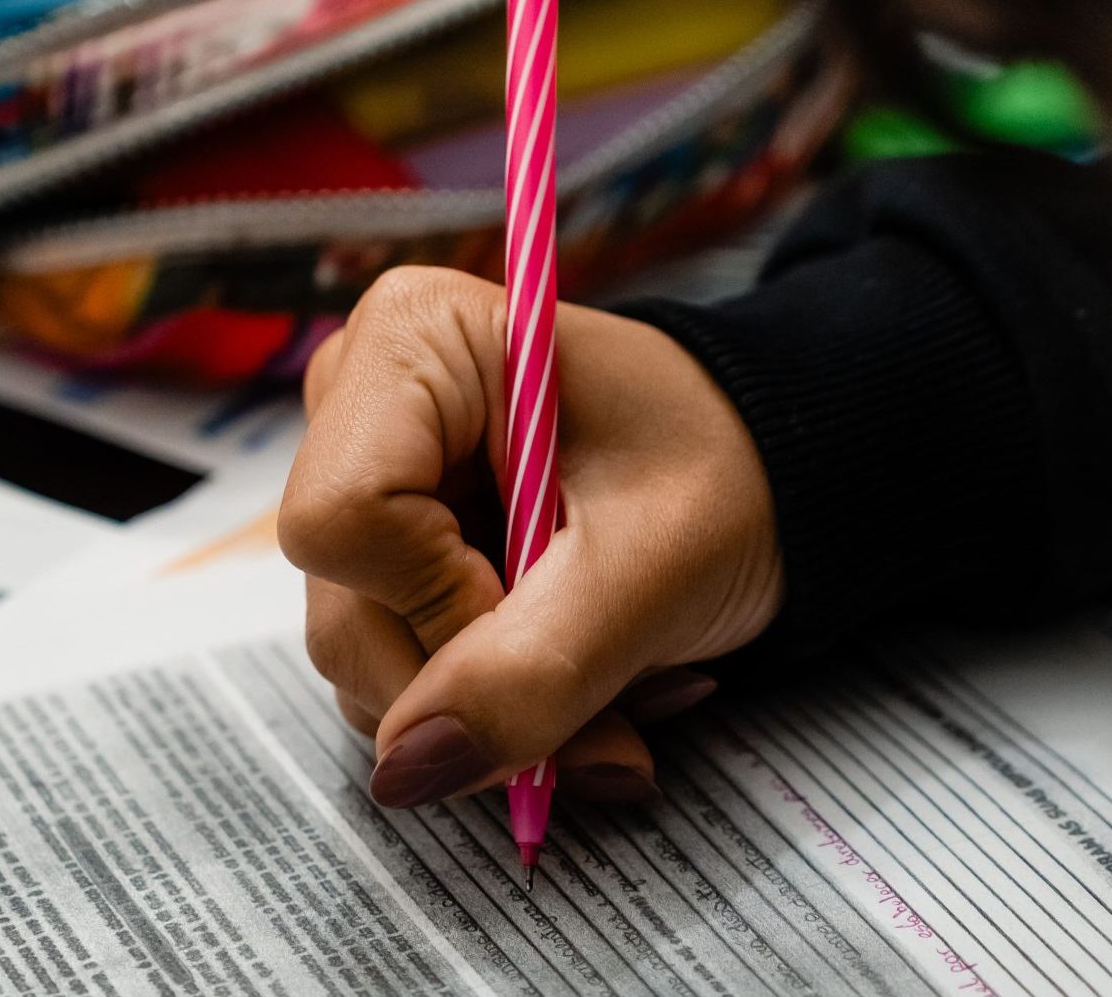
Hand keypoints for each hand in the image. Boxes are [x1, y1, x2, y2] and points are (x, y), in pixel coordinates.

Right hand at [279, 267, 782, 806]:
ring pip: (371, 660)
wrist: (767, 477)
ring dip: (500, 716)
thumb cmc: (728, 476)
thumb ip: (535, 671)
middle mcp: (362, 402)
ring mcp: (369, 483)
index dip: (440, 603)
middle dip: (483, 692)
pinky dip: (495, 707)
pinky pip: (400, 671)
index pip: (344, 520)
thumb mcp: (653, 572)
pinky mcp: (388, 552)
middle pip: (348, 609)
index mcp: (415, 342)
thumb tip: (407, 769)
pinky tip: (583, 686)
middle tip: (615, 722)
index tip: (556, 609)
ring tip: (618, 696)